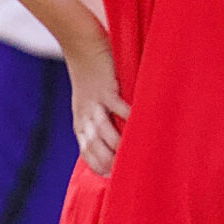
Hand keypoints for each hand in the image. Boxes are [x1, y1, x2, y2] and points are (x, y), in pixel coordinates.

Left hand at [64, 30, 129, 176]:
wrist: (81, 44)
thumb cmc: (89, 75)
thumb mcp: (87, 103)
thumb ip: (98, 121)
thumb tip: (114, 140)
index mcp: (81, 123)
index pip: (87, 153)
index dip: (99, 166)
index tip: (113, 178)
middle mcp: (86, 116)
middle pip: (95, 147)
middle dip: (109, 162)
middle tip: (127, 173)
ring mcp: (95, 102)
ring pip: (105, 131)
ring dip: (119, 145)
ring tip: (134, 155)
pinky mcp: (106, 88)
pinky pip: (119, 107)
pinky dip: (130, 117)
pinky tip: (141, 125)